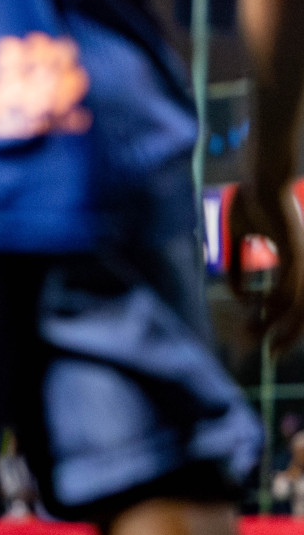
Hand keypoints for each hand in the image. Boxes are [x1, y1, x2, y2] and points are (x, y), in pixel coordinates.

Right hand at [229, 182, 303, 354]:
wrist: (263, 179)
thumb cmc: (250, 205)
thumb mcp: (238, 245)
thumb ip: (238, 273)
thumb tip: (241, 299)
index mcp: (294, 265)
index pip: (295, 305)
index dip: (284, 327)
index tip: (268, 345)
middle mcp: (302, 266)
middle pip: (303, 311)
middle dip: (288, 336)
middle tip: (273, 356)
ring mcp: (301, 260)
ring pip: (297, 305)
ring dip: (279, 326)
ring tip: (265, 343)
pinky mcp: (294, 252)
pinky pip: (286, 287)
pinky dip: (273, 304)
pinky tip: (261, 314)